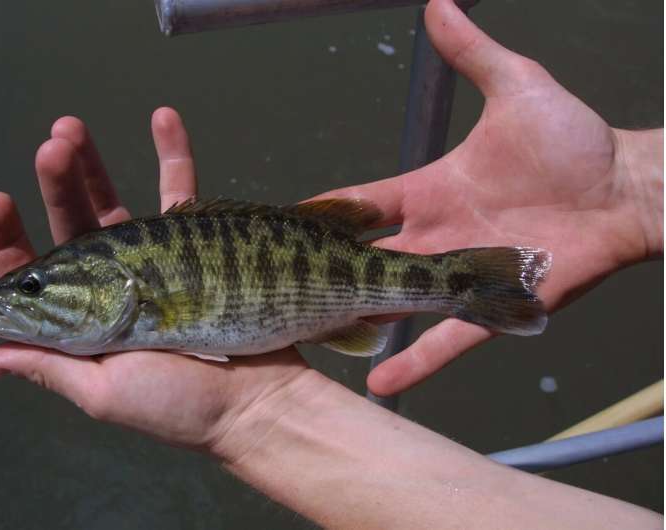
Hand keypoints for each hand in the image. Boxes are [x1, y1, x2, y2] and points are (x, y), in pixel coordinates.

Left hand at [0, 108, 308, 453]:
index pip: (34, 274)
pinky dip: (175, 153)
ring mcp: (154, 264)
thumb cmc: (180, 403)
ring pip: (117, 201)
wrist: (258, 401)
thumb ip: (47, 368)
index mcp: (82, 321)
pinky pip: (184, 191)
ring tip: (72, 127)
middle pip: (73, 224)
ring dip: (94, 162)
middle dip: (55, 184)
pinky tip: (164, 116)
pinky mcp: (198, 247)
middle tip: (49, 147)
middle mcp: (112, 289)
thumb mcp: (103, 392)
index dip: (9, 236)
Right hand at [315, 0, 663, 395]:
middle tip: (281, 287)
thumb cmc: (572, 140)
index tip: (280, 221)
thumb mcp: (515, 86)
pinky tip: (379, 383)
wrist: (624, 188)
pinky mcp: (493, 303)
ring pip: (396, 301)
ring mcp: (460, 274)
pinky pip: (447, 338)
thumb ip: (472, 52)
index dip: (322, 212)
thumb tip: (438, 3)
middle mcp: (434, 236)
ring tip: (311, 336)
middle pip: (367, 258)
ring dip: (358, 319)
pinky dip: (415, 361)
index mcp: (428, 191)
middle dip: (328, 273)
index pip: (360, 205)